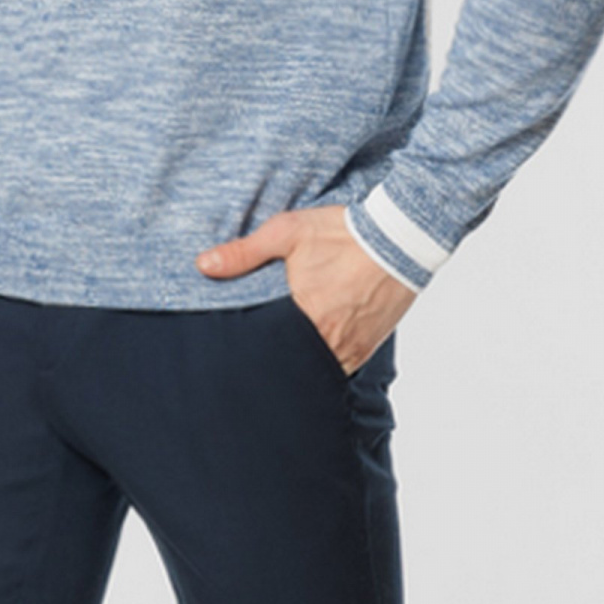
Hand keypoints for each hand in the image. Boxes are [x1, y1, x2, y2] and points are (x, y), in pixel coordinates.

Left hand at [195, 204, 417, 372]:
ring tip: (283, 356)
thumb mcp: (288, 233)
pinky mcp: (369, 346)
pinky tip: (312, 352)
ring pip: (318, 370)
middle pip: (293, 366)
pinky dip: (326, 363)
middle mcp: (330, 340)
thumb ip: (244, 253)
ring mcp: (353, 347)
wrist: (401, 237)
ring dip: (302, 365)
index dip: (254, 356)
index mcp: (306, 317)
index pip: (269, 352)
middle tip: (258, 360)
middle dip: (277, 362)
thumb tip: (202, 265)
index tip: (238, 358)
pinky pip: (342, 366)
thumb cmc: (344, 233)